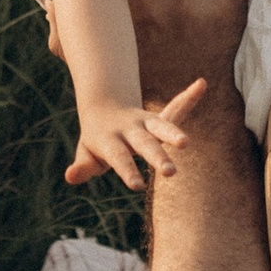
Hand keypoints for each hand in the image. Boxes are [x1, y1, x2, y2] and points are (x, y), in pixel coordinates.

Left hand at [66, 82, 206, 191]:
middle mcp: (130, 129)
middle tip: (170, 173)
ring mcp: (146, 123)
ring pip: (162, 126)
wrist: (105, 109)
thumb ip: (82, 165)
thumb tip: (69, 176)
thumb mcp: (87, 154)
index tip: (137, 186)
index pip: (119, 157)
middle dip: (157, 157)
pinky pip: (176, 109)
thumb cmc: (97, 141)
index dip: (127, 170)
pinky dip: (188, 98)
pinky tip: (201, 84)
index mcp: (109, 139)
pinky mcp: (160, 121)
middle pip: (144, 143)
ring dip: (174, 133)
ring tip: (187, 141)